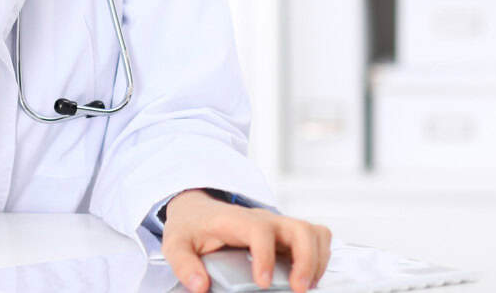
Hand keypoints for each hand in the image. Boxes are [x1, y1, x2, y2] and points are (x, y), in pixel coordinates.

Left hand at [161, 189, 330, 292]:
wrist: (198, 211)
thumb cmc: (191, 227)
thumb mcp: (175, 243)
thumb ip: (184, 264)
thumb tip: (200, 287)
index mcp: (237, 220)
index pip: (260, 230)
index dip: (266, 255)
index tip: (263, 282)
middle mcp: (263, 219)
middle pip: (298, 228)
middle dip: (306, 260)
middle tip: (298, 288)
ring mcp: (278, 226)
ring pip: (313, 232)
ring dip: (317, 260)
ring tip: (305, 286)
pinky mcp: (287, 234)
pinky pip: (316, 237)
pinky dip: (320, 256)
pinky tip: (308, 276)